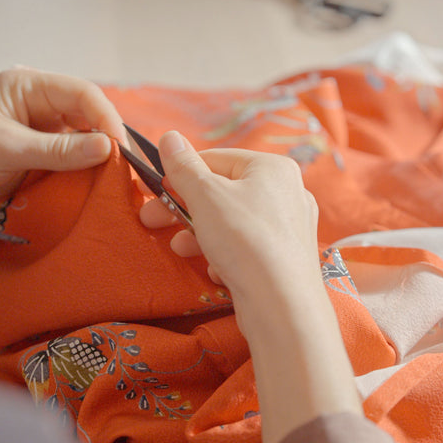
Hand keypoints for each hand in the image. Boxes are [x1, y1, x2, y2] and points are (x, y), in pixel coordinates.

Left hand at [0, 67, 124, 228]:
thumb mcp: (6, 148)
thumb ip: (58, 151)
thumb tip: (107, 148)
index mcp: (27, 88)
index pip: (82, 93)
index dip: (106, 117)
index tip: (119, 148)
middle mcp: (37, 108)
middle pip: (87, 117)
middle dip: (107, 138)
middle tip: (124, 166)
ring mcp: (38, 136)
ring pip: (82, 143)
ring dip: (98, 159)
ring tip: (116, 179)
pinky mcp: (36, 162)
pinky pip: (70, 165)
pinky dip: (84, 176)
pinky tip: (96, 188)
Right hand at [140, 132, 360, 442]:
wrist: (283, 306)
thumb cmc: (245, 240)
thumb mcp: (206, 196)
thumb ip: (184, 167)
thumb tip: (169, 137)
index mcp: (272, 167)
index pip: (216, 159)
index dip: (181, 175)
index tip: (154, 192)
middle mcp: (287, 192)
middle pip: (223, 192)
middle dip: (185, 209)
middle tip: (152, 221)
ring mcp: (290, 226)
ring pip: (233, 222)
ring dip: (201, 234)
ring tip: (181, 249)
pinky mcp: (286, 257)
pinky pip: (248, 247)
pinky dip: (228, 255)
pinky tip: (218, 271)